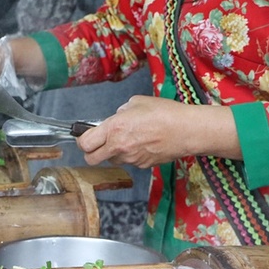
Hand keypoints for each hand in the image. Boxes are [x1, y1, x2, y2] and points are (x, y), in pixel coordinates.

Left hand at [76, 96, 241, 166]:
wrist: (186, 130)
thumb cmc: (164, 113)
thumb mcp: (137, 102)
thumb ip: (121, 112)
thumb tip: (116, 117)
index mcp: (114, 129)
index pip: (84, 143)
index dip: (82, 140)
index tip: (85, 136)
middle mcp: (118, 147)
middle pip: (91, 159)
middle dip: (91, 152)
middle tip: (98, 143)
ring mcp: (130, 159)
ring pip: (111, 160)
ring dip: (112, 153)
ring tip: (127, 140)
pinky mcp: (141, 166)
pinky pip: (128, 162)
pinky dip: (130, 155)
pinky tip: (142, 144)